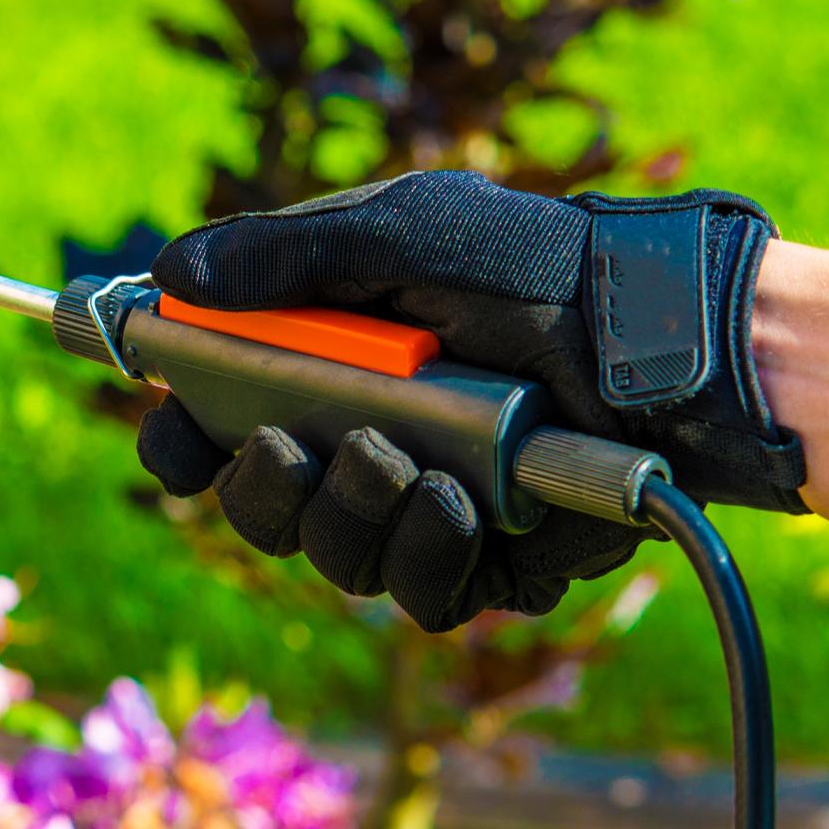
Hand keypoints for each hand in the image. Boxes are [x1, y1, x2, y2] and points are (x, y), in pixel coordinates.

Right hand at [137, 171, 805, 630]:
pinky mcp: (485, 564)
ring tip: (396, 456)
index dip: (181, 442)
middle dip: (259, 486)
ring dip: (348, 511)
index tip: (178, 435)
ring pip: (333, 556)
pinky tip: (457, 500)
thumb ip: (285, 256)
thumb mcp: (404, 233)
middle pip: (261, 507)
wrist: (657, 335)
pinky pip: (420, 594)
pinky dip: (425, 549)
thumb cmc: (535, 267)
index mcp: (323, 371)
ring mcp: (421, 510)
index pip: (215, 427)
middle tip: (284, 445)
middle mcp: (362, 446)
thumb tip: (171, 272)